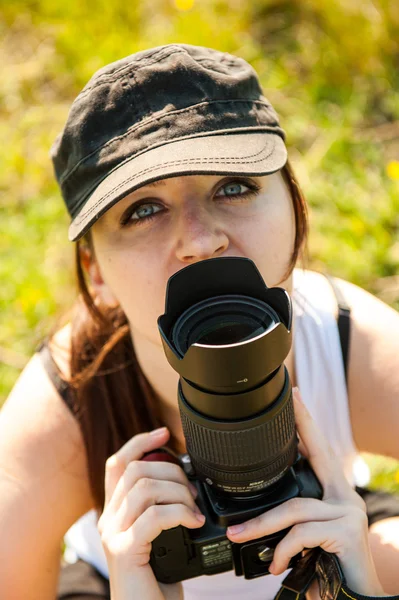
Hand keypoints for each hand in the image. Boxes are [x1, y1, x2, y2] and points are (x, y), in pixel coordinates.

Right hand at [97, 426, 204, 599]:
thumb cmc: (159, 582)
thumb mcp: (160, 538)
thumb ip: (160, 511)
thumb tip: (186, 482)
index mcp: (115, 514)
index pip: (117, 464)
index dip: (139, 443)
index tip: (164, 432)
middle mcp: (108, 521)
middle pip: (134, 471)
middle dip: (170, 471)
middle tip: (192, 491)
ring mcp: (113, 535)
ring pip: (143, 487)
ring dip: (177, 492)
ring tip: (193, 509)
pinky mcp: (124, 551)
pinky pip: (153, 516)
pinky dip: (179, 513)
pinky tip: (193, 523)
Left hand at [225, 388, 384, 595]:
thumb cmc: (325, 569)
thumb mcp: (304, 539)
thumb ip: (291, 519)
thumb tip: (260, 512)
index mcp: (333, 494)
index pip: (319, 451)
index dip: (306, 423)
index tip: (294, 397)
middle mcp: (345, 498)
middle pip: (319, 455)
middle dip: (301, 426)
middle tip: (285, 403)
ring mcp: (349, 513)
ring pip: (295, 507)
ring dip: (261, 524)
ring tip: (239, 536)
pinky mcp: (347, 533)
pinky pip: (302, 532)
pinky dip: (283, 549)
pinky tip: (276, 565)